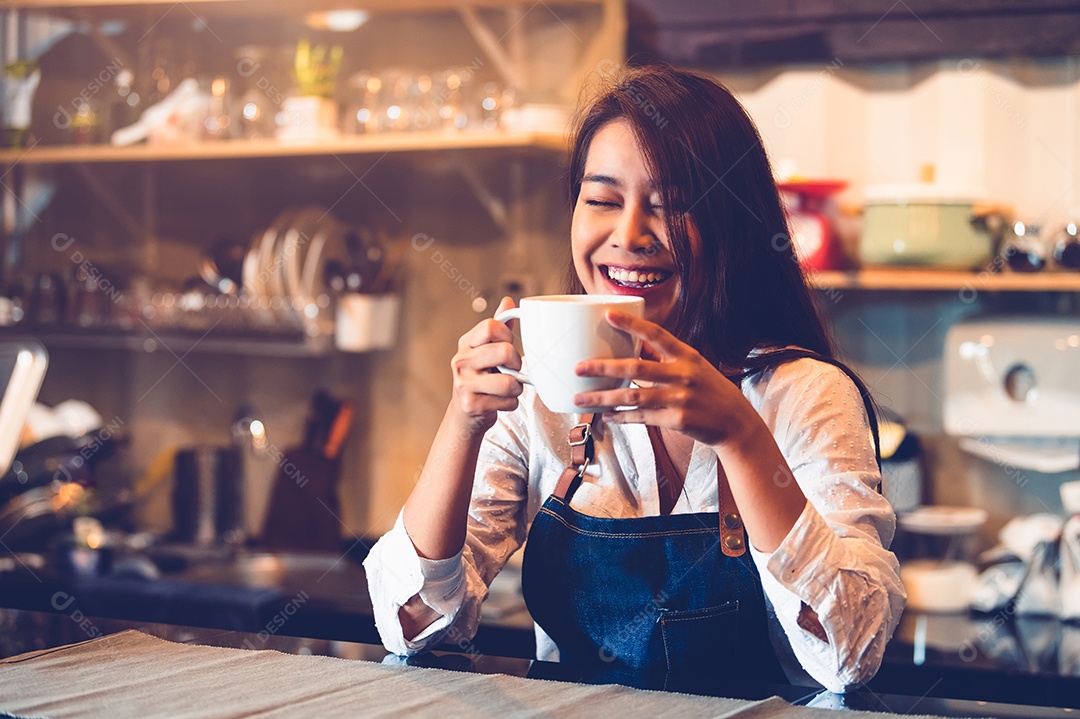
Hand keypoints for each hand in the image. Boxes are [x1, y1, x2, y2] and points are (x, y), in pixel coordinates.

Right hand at [449, 296, 523, 434]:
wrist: (465, 415)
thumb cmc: (481, 379)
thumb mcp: (486, 351)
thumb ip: (499, 328)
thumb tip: (508, 301)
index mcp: (466, 343)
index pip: (491, 326)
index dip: (508, 335)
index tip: (510, 344)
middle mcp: (461, 361)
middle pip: (505, 351)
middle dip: (517, 363)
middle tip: (514, 369)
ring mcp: (464, 384)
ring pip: (510, 382)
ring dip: (517, 388)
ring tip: (509, 388)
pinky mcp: (472, 404)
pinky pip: (508, 402)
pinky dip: (511, 404)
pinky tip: (500, 402)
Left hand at [573, 310, 756, 447]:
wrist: (736, 423)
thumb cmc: (711, 391)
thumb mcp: (694, 367)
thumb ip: (665, 358)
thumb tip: (634, 345)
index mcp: (687, 356)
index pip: (656, 334)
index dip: (631, 324)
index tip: (608, 315)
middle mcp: (683, 374)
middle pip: (636, 368)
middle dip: (604, 367)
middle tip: (579, 367)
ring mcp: (680, 398)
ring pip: (633, 396)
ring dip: (603, 398)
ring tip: (580, 399)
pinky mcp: (677, 420)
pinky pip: (641, 418)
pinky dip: (621, 416)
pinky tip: (606, 415)